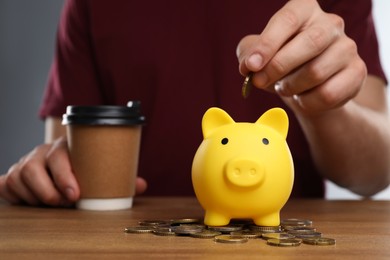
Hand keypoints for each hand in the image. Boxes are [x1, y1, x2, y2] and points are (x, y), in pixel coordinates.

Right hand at [0, 137, 147, 205]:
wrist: (62, 158)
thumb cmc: (83, 165)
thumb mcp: (99, 167)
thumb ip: (119, 176)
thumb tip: (141, 185)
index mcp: (63, 147)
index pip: (58, 157)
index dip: (64, 176)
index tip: (75, 195)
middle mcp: (40, 153)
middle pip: (33, 169)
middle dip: (48, 191)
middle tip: (65, 203)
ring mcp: (25, 163)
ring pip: (18, 179)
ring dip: (35, 197)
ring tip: (53, 204)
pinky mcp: (13, 176)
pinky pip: (5, 184)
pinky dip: (12, 194)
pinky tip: (27, 199)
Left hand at [236, 0, 366, 115]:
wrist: (309, 87)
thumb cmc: (281, 64)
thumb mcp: (257, 55)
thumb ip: (248, 54)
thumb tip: (249, 64)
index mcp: (304, 10)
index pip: (287, 20)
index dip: (267, 44)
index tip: (251, 66)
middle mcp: (330, 23)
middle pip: (309, 43)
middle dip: (278, 67)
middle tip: (259, 82)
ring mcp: (347, 47)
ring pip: (317, 72)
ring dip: (291, 87)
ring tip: (284, 87)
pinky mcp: (357, 72)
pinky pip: (328, 94)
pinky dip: (307, 102)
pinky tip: (303, 97)